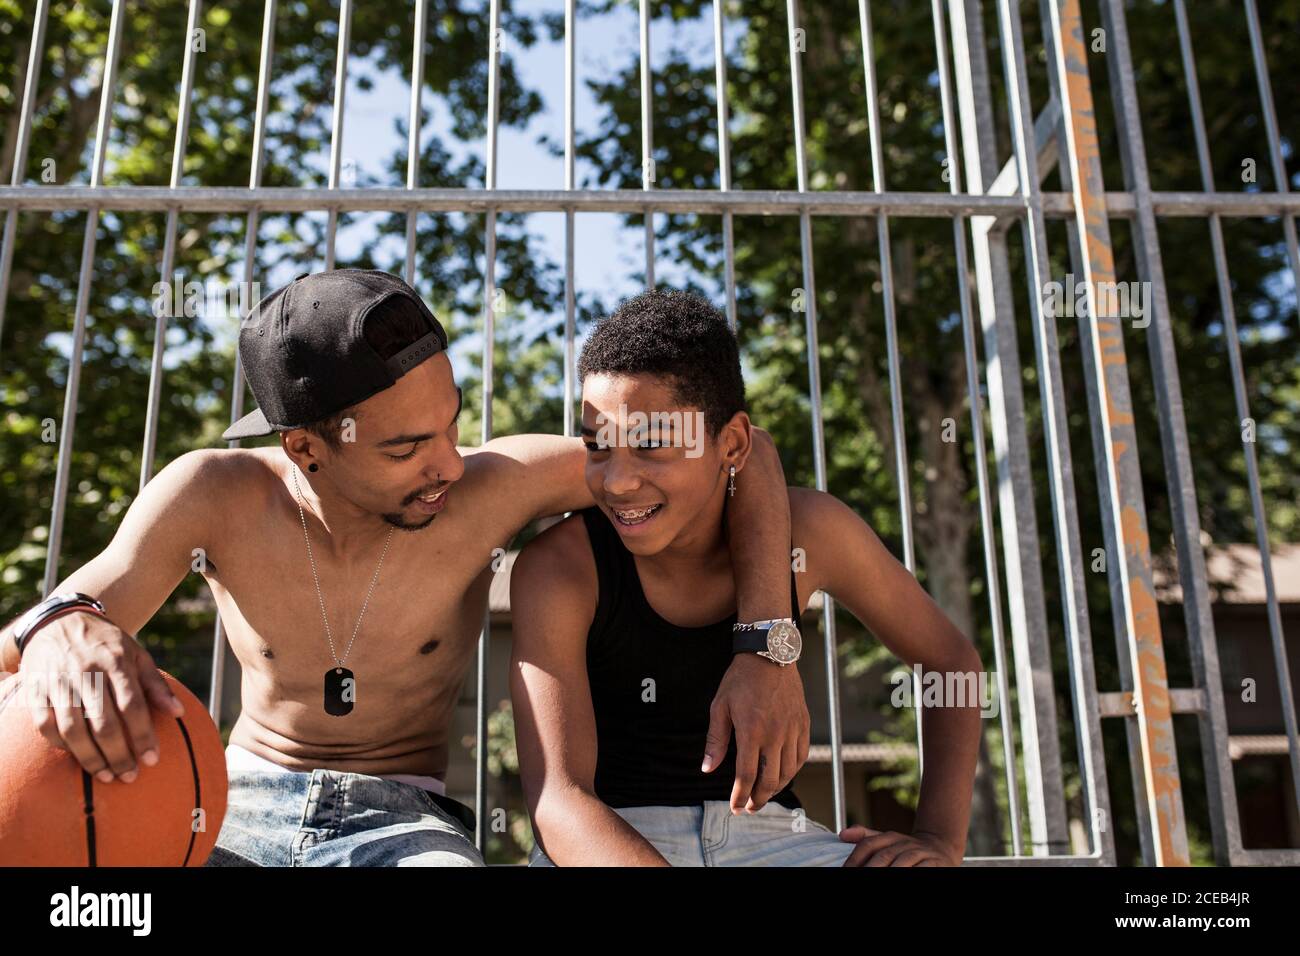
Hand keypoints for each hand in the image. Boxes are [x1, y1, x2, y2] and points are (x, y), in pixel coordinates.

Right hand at [17, 610, 183, 781]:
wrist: (61, 621)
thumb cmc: (107, 645)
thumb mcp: (137, 655)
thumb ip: (156, 685)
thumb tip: (179, 713)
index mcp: (116, 663)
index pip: (132, 706)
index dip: (143, 736)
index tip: (152, 760)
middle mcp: (87, 673)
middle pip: (104, 723)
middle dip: (119, 755)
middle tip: (130, 776)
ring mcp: (59, 682)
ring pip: (73, 729)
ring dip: (90, 758)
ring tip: (106, 776)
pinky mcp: (36, 690)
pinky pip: (46, 725)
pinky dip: (61, 745)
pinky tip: (77, 757)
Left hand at [704, 654, 809, 813]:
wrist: (769, 654)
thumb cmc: (741, 679)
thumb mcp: (720, 707)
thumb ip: (715, 741)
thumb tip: (707, 768)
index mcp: (752, 730)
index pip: (747, 775)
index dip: (740, 796)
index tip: (735, 807)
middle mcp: (775, 734)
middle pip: (769, 779)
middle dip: (758, 799)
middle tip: (749, 808)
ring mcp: (792, 729)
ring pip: (788, 772)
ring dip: (775, 789)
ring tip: (763, 795)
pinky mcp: (803, 724)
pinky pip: (801, 756)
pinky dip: (792, 771)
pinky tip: (782, 775)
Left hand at [839, 826, 959, 866]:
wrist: (941, 847)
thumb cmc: (907, 849)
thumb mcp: (888, 841)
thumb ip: (866, 838)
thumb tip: (842, 834)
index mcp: (890, 837)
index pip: (868, 845)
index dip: (855, 859)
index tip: (845, 871)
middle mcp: (904, 843)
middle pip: (883, 856)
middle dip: (869, 869)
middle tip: (859, 878)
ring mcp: (920, 853)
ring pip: (901, 864)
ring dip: (890, 872)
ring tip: (876, 880)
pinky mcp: (935, 864)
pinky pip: (921, 870)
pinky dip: (910, 874)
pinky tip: (900, 878)